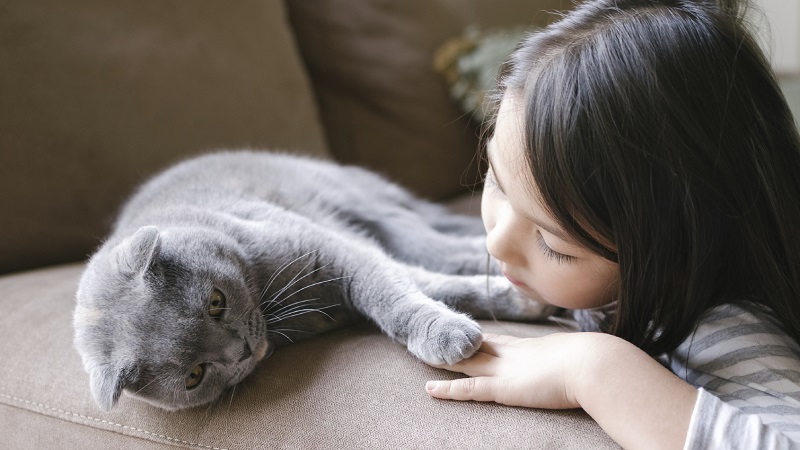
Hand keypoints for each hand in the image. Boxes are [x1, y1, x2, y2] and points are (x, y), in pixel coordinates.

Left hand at [425, 332, 596, 409]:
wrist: (596, 365)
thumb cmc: (597, 363)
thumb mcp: (583, 357)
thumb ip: (576, 361)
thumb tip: (593, 360)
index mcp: (531, 347)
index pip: (499, 341)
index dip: (480, 339)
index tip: (467, 334)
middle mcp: (513, 354)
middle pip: (477, 347)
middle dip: (456, 344)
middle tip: (436, 337)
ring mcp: (505, 370)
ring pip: (466, 363)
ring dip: (444, 361)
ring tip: (423, 356)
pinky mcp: (502, 388)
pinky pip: (468, 389)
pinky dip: (448, 389)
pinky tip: (429, 389)